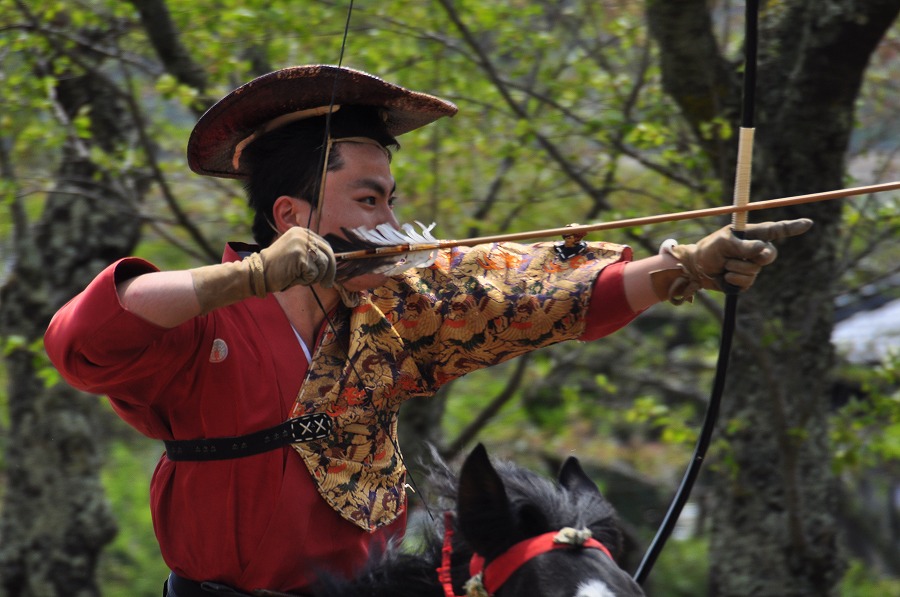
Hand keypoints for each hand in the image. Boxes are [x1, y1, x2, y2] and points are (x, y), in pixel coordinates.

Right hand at [259, 227, 336, 290]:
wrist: (257, 274)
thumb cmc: (277, 269)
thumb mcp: (296, 255)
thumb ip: (310, 254)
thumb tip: (331, 263)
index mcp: (302, 232)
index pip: (325, 246)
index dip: (330, 261)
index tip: (330, 274)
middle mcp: (303, 235)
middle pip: (328, 254)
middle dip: (330, 272)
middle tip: (327, 285)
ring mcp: (302, 244)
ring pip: (323, 265)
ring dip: (315, 277)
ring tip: (300, 278)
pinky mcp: (301, 256)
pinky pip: (314, 273)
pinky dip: (306, 280)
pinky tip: (293, 278)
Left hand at [652, 219, 812, 302]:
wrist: (697, 269)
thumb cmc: (709, 250)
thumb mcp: (723, 243)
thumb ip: (742, 245)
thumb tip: (762, 249)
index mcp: (752, 235)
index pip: (776, 230)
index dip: (792, 227)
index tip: (808, 223)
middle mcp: (756, 250)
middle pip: (769, 255)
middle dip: (753, 257)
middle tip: (732, 256)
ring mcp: (752, 267)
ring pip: (753, 271)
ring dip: (734, 268)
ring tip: (723, 264)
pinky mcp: (746, 281)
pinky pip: (746, 283)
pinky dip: (732, 280)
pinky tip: (724, 276)